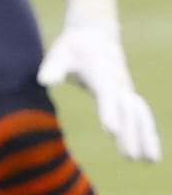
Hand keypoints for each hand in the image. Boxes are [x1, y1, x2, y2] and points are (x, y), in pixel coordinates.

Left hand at [38, 0, 160, 161]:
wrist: (95, 32)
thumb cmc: (73, 46)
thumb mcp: (60, 53)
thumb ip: (53, 68)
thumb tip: (44, 81)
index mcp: (100, 74)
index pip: (107, 96)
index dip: (109, 113)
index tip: (110, 131)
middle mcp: (117, 84)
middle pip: (128, 110)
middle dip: (130, 133)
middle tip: (128, 157)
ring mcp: (126, 90)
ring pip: (140, 115)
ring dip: (146, 137)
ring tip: (149, 162)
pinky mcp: (128, 96)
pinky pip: (142, 116)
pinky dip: (148, 133)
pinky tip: (150, 154)